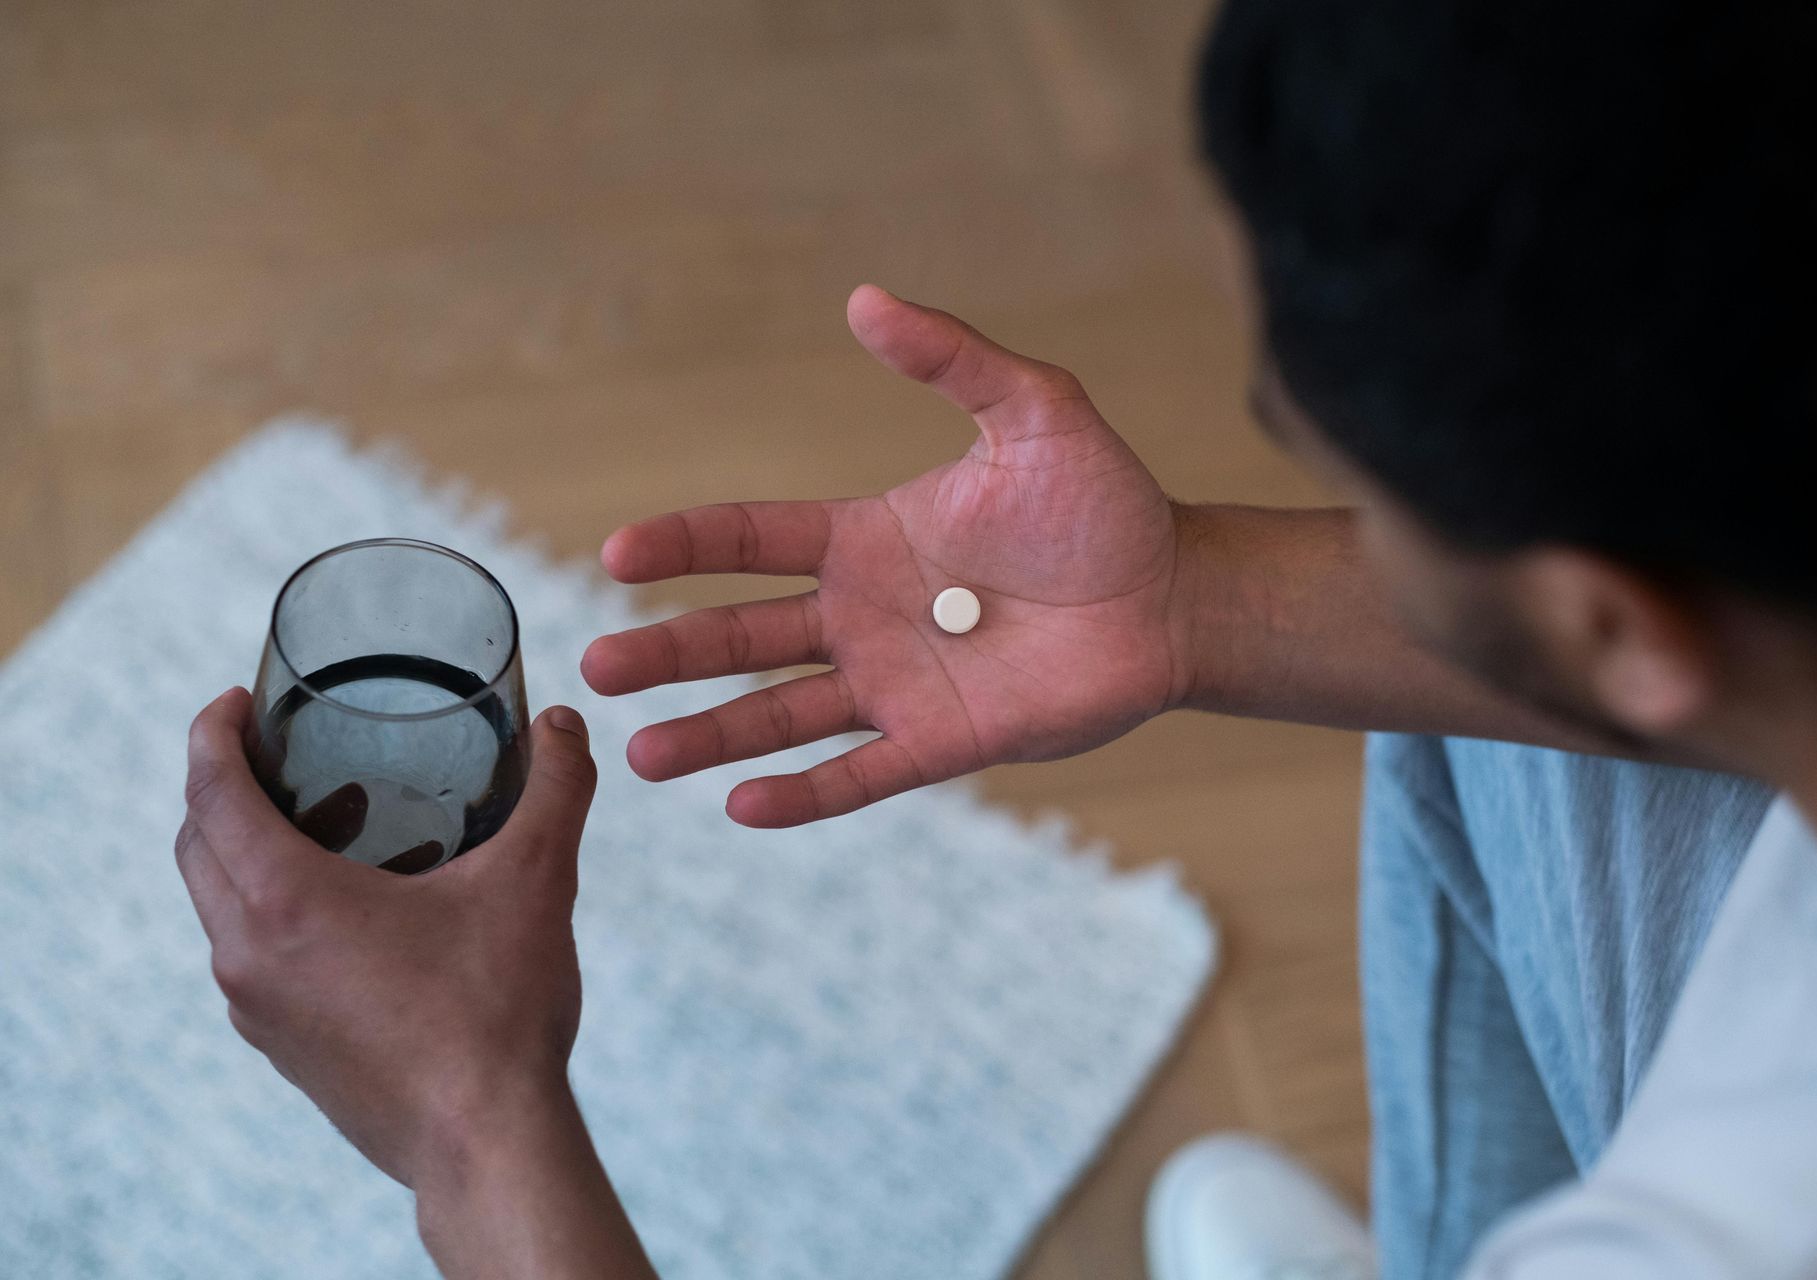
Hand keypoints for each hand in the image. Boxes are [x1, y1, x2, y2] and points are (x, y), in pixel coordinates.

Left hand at [174, 690, 652, 1276]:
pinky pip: (248, 959)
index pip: (210, 794)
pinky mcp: (282, 1048)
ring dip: (243, 855)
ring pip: (217, 908)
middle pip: (197, 847)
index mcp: (285, 902)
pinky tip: (345, 915)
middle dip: (220, 788)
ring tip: (316, 827)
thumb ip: (555, 791)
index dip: (211, 735)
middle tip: (275, 753)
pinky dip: (269, 915)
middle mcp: (247, 954)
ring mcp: (257, 1009)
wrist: (483, 1141)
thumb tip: (566, 724)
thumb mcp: (535, 882)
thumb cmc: (497, 1010)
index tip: (234, 703)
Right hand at [583, 285, 1192, 826]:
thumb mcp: (1032, 410)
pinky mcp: (941, 742)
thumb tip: (864, 299)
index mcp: (865, 537)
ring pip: (780, 714)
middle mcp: (862, 614)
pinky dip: (803, 794)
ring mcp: (896, 683)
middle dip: (669, 652)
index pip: (751, 539)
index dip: (685, 545)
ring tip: (641, 755)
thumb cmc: (1104, 503)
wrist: (1171, 596)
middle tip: (598, 669)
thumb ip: (950, 360)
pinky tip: (741, 806)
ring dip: (712, 734)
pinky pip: (859, 774)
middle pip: (742, 635)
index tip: (619, 554)